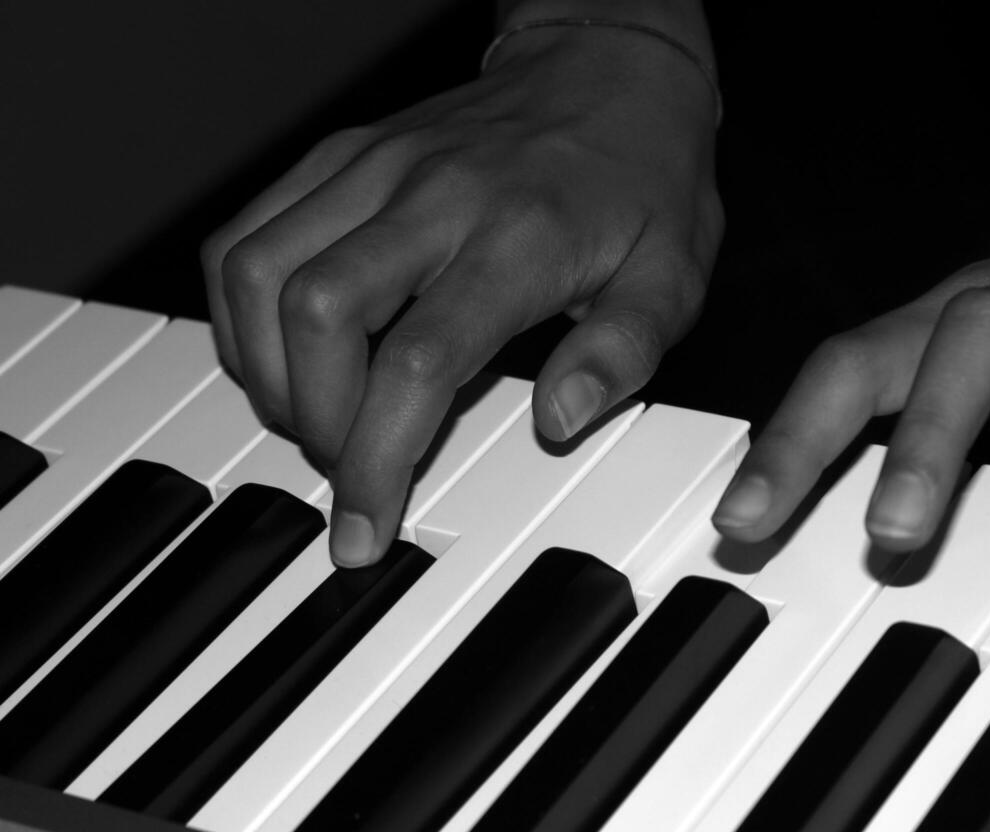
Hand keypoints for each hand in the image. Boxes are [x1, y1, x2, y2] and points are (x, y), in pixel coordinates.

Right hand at [202, 22, 720, 566]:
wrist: (611, 64)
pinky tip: (279, 354)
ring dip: (264, 369)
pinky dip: (240, 309)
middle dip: (314, 422)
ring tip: (313, 417)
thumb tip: (557, 422)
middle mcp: (431, 198)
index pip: (420, 364)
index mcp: (517, 240)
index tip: (364, 530)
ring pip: (257, 269)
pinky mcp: (341, 152)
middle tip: (349, 469)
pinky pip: (247, 230)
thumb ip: (620, 353)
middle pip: (315, 316)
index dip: (377, 460)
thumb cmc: (643, 180)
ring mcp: (374, 167)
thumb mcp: (671, 276)